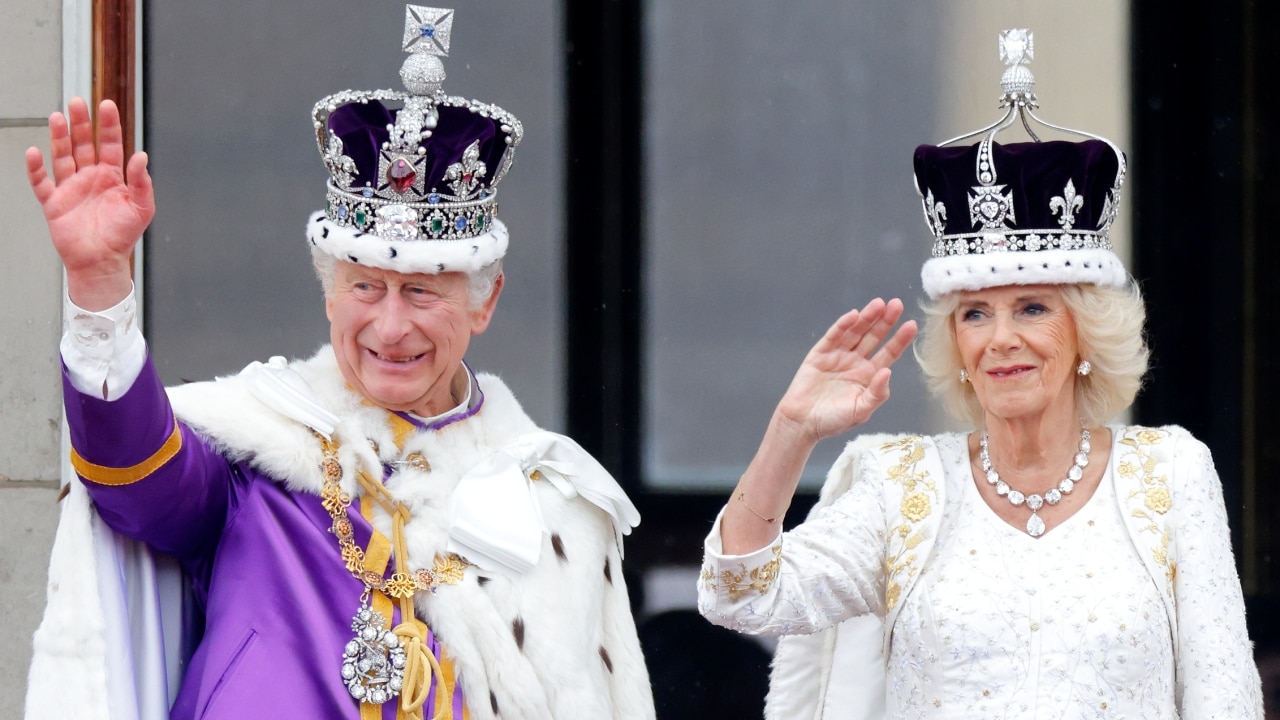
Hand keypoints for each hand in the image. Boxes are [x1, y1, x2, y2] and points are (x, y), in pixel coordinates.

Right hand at [26, 97, 153, 309]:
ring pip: (63, 156)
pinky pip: (42, 182)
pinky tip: (35, 152)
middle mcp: (91, 178)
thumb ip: (142, 182)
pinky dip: (36, 168)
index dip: (109, 125)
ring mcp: (71, 188)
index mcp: (113, 178)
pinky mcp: (54, 203)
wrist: (102, 262)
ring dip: (59, 137)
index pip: (111, 145)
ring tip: (57, 116)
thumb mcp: (142, 208)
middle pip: (84, 144)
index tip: (107, 105)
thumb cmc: (123, 237)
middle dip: (81, 123)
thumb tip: (141, 156)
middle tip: (78, 101)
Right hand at [774, 298, 917, 444]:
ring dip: (867, 317)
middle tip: (897, 304)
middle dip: (885, 321)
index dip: (899, 340)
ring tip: (879, 304)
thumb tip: (887, 371)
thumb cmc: (833, 421)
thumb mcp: (861, 411)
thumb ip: (877, 393)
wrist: (803, 423)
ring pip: (856, 332)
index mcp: (868, 375)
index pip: (888, 353)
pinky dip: (843, 325)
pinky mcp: (820, 354)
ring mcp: (838, 356)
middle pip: (874, 337)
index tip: (911, 325)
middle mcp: (855, 362)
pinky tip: (854, 316)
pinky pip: (833, 336)